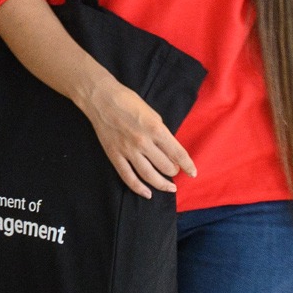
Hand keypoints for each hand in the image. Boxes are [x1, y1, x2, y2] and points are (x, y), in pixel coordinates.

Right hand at [75, 78, 196, 197]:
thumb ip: (161, 132)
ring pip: (149, 175)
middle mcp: (143, 142)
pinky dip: (139, 188)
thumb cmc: (128, 101)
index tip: (193, 172)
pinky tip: (147, 193)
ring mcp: (128, 150)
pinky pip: (128, 176)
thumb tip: (168, 149)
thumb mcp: (152, 114)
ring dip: (162, 184)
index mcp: (156, 129)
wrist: (100, 98)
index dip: (188, 166)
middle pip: (166, 166)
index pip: (178, 154)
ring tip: (169, 187)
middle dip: (174, 171)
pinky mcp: (114, 155)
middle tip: (174, 170)